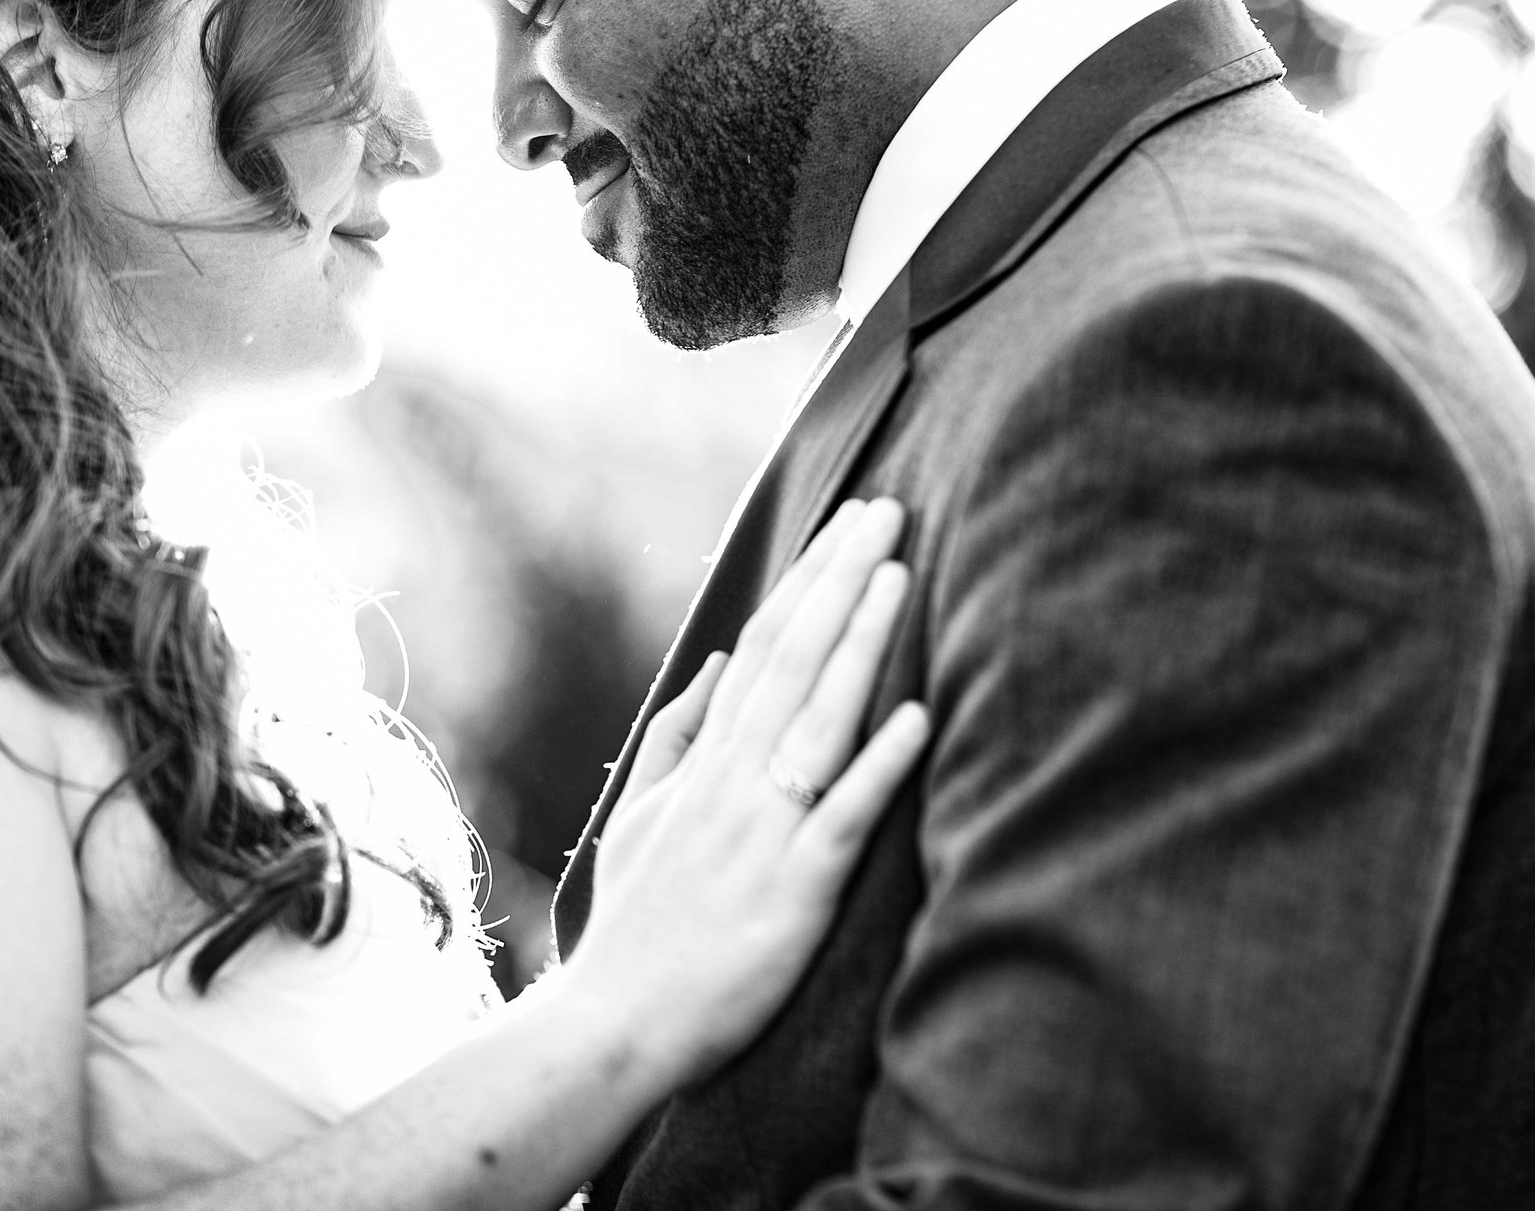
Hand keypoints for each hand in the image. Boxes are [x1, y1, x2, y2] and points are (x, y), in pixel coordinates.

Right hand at [560, 498, 929, 1086]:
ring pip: (819, 717)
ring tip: (901, 574)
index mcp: (704, 762)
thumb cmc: (636, 926)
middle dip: (842, 580)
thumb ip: (675, 733)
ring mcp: (763, 830)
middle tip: (887, 510)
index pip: (762, 648)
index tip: (845, 524)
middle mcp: (733, 780)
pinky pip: (843, 815)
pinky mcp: (795, 889)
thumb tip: (716, 660)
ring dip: (862, 642)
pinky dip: (880, 764)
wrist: (616, 1024)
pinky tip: (918, 715)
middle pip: (795, 659)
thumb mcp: (639, 814)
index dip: (806, 581)